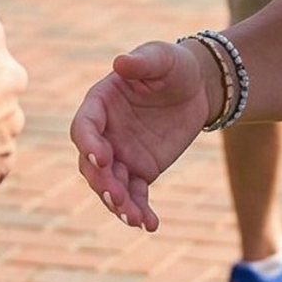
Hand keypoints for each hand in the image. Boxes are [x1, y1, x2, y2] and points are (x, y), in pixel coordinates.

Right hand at [70, 39, 214, 231]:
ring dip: (119, 204)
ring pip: (111, 185)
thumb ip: (142, 61)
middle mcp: (104, 133)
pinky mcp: (141, 170)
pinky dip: (141, 210)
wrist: (197, 87)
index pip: (84, 126)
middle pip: (91, 163)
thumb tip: (120, 62)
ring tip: (135, 219)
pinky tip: (150, 224)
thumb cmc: (173, 65)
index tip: (102, 157)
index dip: (89, 142)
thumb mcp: (162, 57)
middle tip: (118, 196)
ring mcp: (120, 155)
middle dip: (103, 181)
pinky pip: (136, 195)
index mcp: (100, 103)